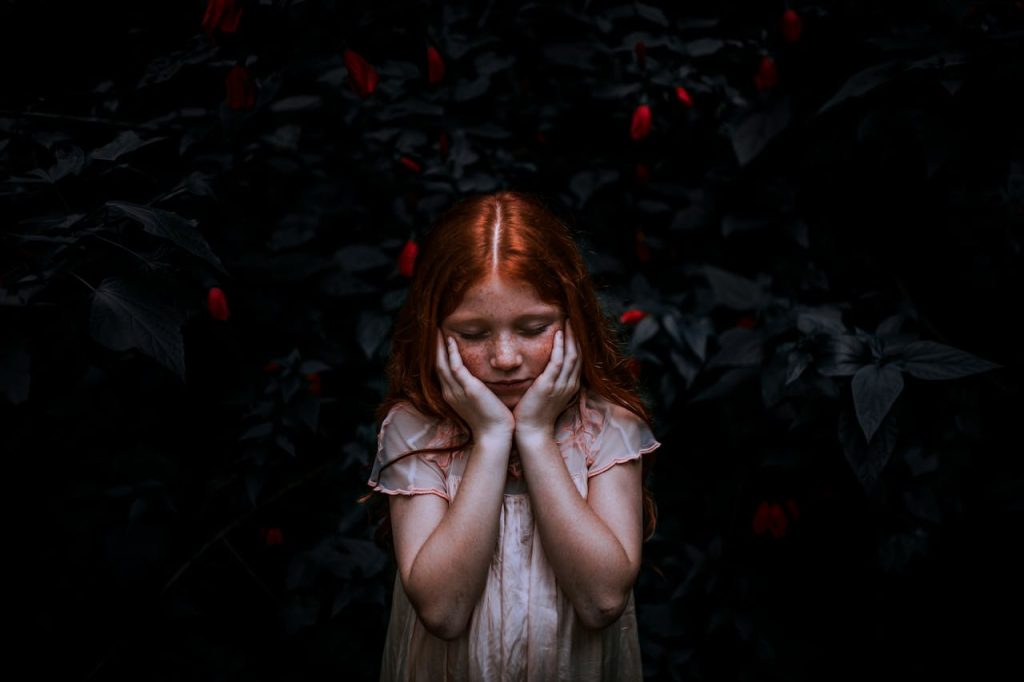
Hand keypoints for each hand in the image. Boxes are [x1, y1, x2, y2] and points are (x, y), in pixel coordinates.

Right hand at [435, 329, 514, 439]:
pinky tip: (450, 340)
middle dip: (433, 347)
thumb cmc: (490, 418)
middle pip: (436, 364)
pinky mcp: (468, 389)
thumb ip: (473, 388)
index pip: (440, 370)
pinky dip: (452, 353)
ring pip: (441, 364)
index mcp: (451, 394)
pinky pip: (456, 368)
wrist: (495, 434)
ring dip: (438, 346)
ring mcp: (457, 391)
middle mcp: (450, 391)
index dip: (437, 354)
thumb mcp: (476, 401)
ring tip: (436, 330)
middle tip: (431, 329)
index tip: (437, 339)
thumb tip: (476, 378)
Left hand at [513, 318, 580, 438]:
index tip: (574, 327)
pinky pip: (558, 363)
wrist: (531, 431)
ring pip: (572, 356)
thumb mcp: (550, 395)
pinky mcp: (549, 386)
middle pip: (579, 354)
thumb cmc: (536, 413)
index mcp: (571, 385)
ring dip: (570, 337)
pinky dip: (560, 347)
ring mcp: (561, 385)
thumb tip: (548, 367)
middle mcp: (570, 384)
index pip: (579, 359)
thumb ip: (552, 380)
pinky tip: (558, 334)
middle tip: (574, 318)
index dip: (578, 342)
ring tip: (568, 321)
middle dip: (577, 335)